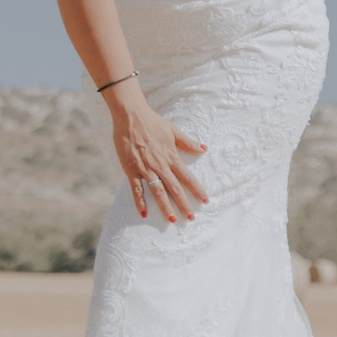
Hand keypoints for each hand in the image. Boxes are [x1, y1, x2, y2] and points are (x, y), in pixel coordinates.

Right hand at [107, 85, 208, 222]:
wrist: (131, 117)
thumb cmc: (153, 123)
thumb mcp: (174, 131)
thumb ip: (188, 142)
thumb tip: (204, 148)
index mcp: (171, 157)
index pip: (187, 177)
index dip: (197, 190)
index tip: (205, 200)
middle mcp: (160, 166)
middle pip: (175, 188)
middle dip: (183, 204)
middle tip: (190, 218)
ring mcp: (145, 169)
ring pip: (158, 192)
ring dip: (165, 206)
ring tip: (171, 219)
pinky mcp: (131, 170)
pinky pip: (136, 190)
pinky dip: (140, 202)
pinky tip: (144, 214)